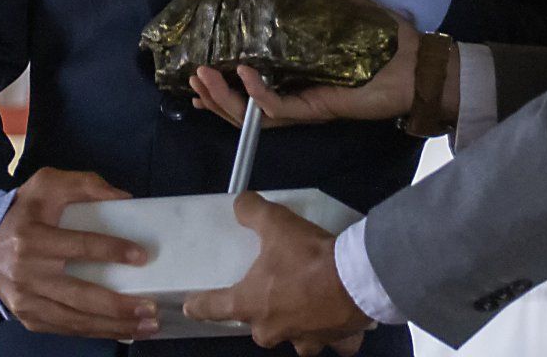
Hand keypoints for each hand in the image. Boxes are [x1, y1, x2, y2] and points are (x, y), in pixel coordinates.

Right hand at [0, 167, 159, 339]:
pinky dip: (96, 332)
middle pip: (79, 294)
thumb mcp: (48, 184)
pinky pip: (67, 329)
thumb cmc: (24, 212)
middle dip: (118, 305)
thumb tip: (124, 199)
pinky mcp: (29, 318)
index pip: (79, 246)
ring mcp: (27, 301)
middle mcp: (28, 274)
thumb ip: (85, 184)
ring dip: (114, 326)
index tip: (142, 257)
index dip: (111, 251)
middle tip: (150, 307)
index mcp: (33, 238)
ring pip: (75, 319)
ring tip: (146, 326)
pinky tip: (121, 331)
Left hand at [183, 192, 373, 353]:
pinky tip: (338, 317)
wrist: (356, 279)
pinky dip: (333, 333)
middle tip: (274, 293)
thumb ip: (253, 212)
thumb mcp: (277, 224)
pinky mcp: (334, 342)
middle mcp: (272, 329)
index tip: (190, 307)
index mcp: (251, 304)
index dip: (200, 306)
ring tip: (307, 306)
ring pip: (293, 338)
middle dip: (264, 314)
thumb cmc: (307, 257)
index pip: (214, 307)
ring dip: (296, 326)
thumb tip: (240, 203)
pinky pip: (331, 342)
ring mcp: (303, 340)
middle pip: (258, 328)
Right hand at [189, 5, 420, 127]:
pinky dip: (259, 95)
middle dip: (215, 95)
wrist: (417, 65)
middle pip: (244, 106)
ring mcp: (307, 104)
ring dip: (226, 98)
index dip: (225, 83)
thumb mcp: (345, 13)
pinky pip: (281, 108)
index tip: (200, 71)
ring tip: (203, 79)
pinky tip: (246, 76)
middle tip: (193, 77)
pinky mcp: (320, 108)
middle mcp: (298, 95)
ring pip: (254, 113)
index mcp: (298, 77)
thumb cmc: (384, 42)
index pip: (252, 86)